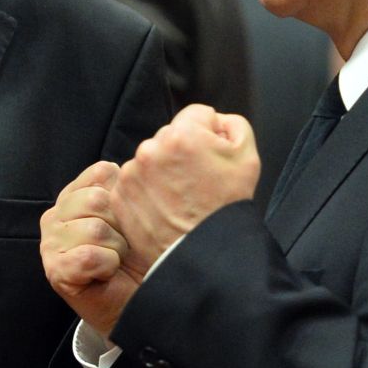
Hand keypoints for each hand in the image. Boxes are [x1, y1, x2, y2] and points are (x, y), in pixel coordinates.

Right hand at [41, 160, 148, 334]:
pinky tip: (105, 274)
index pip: (102, 173)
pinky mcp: (55, 270)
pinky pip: (89, 256)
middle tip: (123, 247)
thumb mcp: (134, 213)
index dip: (126, 197)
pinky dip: (107, 267)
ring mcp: (50, 243)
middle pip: (98, 200)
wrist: (137, 304)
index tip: (129, 222)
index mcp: (75, 195)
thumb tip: (143, 167)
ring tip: (116, 261)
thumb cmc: (139, 258)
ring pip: (95, 228)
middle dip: (122, 226)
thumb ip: (128, 187)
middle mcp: (56, 214)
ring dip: (117, 249)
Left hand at [112, 104, 258, 266]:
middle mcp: (151, 149)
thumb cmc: (225, 207)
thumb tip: (214, 120)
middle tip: (197, 181)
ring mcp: (131, 173)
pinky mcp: (120, 195)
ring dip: (163, 171)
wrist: (202, 252)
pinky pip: (135, 182)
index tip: (211, 157)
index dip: (209, 135)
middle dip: (183, 153)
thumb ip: (232, 124)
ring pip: (151, 159)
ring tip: (180, 197)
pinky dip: (147, 191)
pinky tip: (164, 206)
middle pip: (171, 136)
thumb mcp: (248, 156)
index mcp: (183, 135)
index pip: (196, 115)